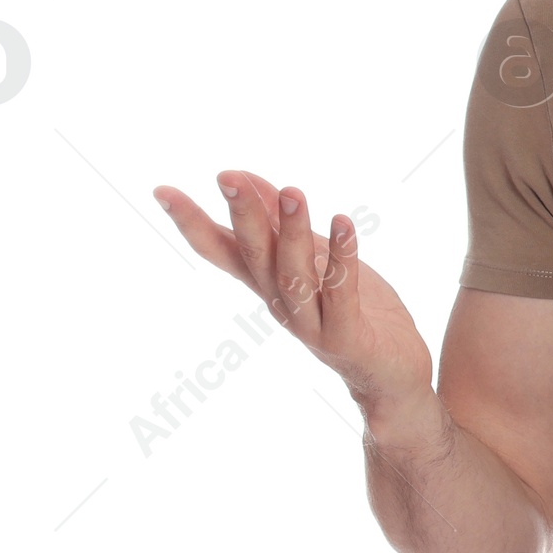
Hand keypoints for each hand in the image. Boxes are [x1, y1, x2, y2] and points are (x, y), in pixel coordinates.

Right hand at [153, 169, 433, 414]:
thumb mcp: (315, 257)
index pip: (221, 249)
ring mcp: (310, 324)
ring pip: (293, 276)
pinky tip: (344, 222)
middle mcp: (280, 303)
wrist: (391, 375)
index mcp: (267, 282)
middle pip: (254, 256)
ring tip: (294, 192)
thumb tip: (246, 177)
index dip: (191, 223)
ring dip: (292, 234)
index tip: (161, 191)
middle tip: (227, 177)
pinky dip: (343, 257)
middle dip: (242, 216)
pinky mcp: (345, 337)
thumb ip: (281, 222)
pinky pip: (342, 294)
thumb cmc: (350, 310)